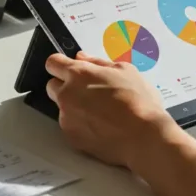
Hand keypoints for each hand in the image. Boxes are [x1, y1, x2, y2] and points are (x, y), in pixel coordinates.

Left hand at [45, 52, 195, 167]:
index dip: (60, 64)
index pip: (52, 63)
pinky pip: (70, 126)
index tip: (69, 68)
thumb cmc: (139, 101)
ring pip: (62, 108)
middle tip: (87, 91)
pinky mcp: (71, 137)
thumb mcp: (125, 71)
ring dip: (73, 107)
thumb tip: (81, 57)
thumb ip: (98, 62)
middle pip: (52, 85)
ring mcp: (66, 118)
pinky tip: (100, 128)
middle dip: (65, 86)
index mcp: (79, 74)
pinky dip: (80, 125)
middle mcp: (66, 95)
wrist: (143, 137)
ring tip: (99, 113)